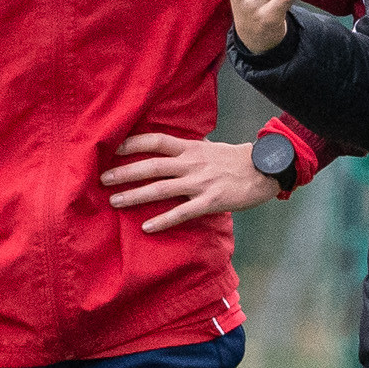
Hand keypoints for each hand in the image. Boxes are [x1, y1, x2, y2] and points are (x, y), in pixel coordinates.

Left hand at [101, 133, 277, 234]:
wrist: (266, 169)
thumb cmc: (237, 160)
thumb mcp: (210, 148)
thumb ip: (188, 150)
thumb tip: (167, 150)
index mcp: (191, 148)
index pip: (156, 140)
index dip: (132, 143)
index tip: (111, 148)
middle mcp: (192, 163)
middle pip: (151, 165)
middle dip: (124, 172)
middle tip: (102, 179)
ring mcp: (200, 183)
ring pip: (161, 189)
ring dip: (135, 195)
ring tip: (115, 201)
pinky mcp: (210, 201)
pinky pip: (182, 212)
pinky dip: (163, 220)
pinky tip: (146, 227)